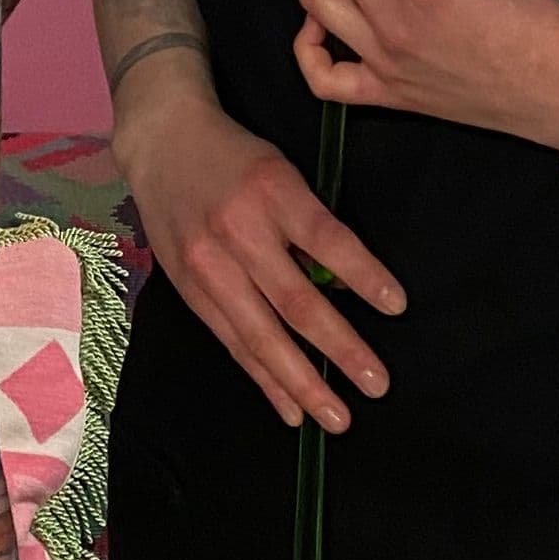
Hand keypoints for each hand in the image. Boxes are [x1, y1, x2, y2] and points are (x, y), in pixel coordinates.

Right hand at [119, 94, 405, 433]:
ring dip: (302, 383)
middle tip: (378, 385)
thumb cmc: (235, 156)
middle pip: (296, 302)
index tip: (397, 306)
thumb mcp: (282, 171)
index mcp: (271, 192)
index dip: (364, 275)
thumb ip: (310, 225)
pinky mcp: (189, 290)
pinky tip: (291, 409)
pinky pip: (233, 344)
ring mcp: (208, 267)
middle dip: (340, 349)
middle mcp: (238, 233)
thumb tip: (346, 289)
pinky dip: (265, 380)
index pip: (327, 239)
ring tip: (337, 417)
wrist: (162, 142)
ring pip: (261, 336)